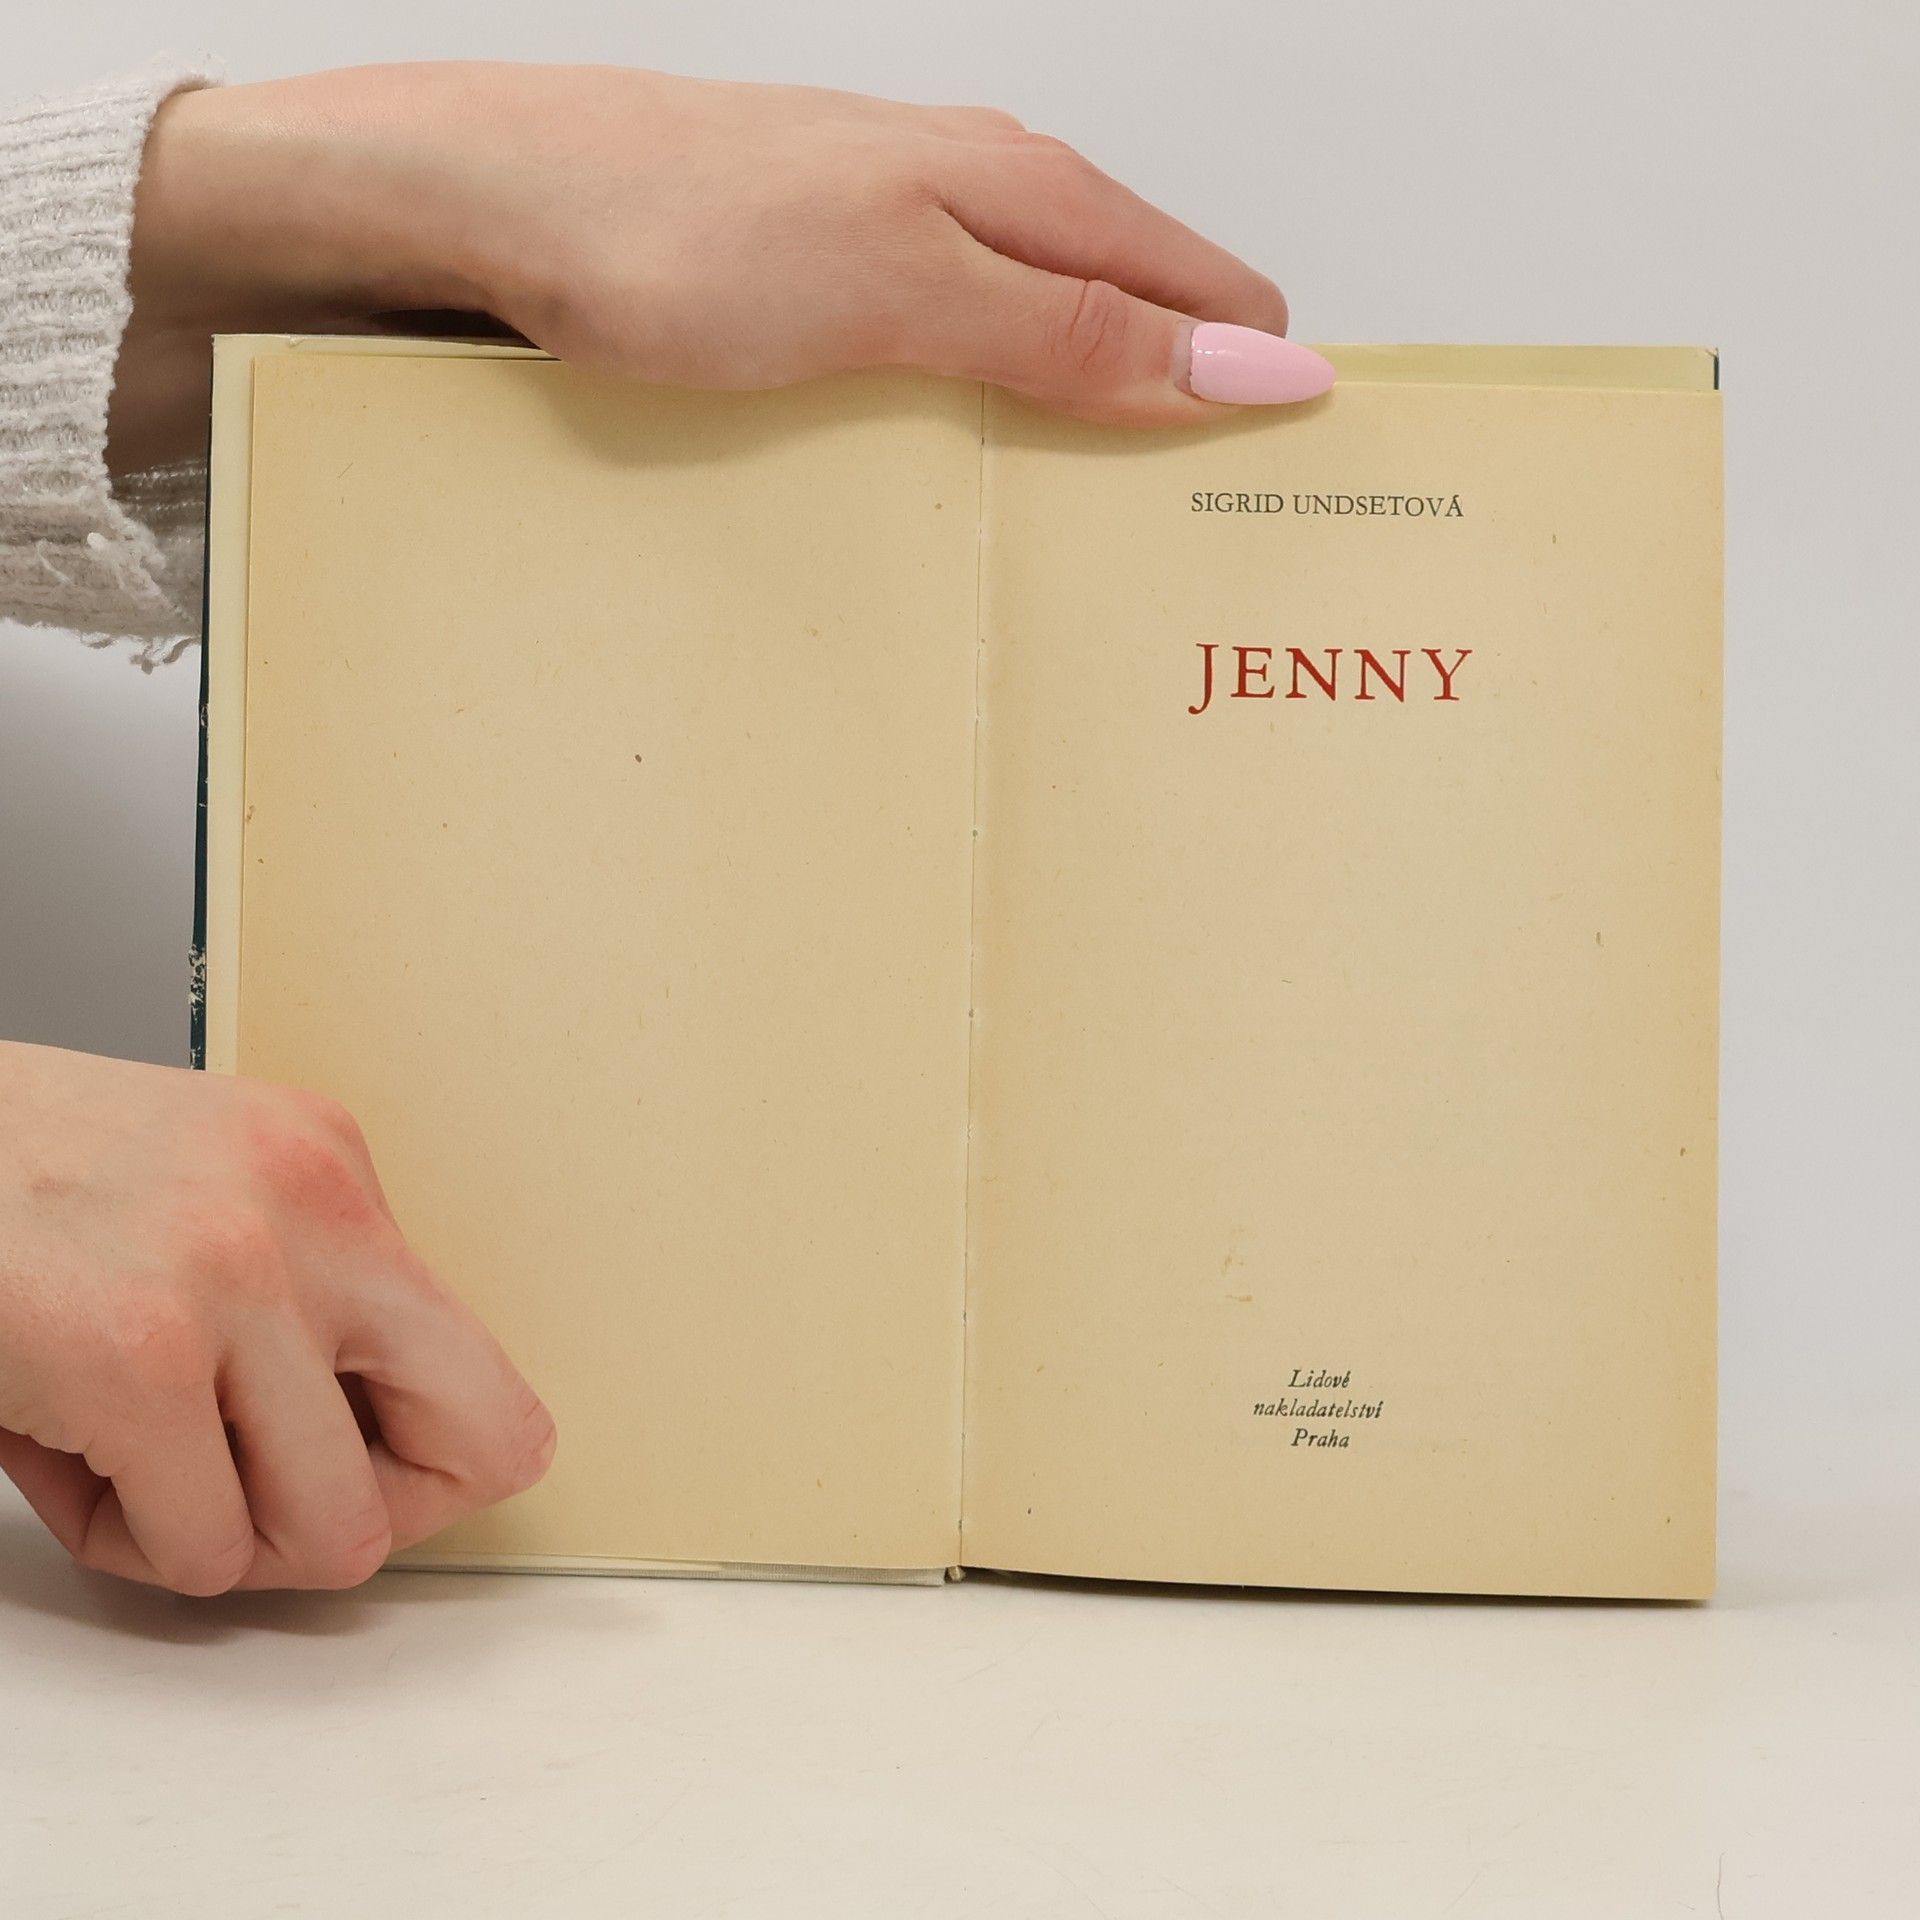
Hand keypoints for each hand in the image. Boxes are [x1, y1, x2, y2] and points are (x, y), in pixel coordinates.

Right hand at [0, 1042, 554, 1594]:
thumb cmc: (13, 1183)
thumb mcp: (204, 1205)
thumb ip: (298, 1310)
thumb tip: (378, 1466)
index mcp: (334, 1169)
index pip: (487, 1375)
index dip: (419, 1460)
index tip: (341, 1467)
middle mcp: (317, 1210)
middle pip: (486, 1443)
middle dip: (384, 1512)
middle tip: (282, 1504)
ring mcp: (241, 1280)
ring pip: (339, 1532)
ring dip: (235, 1539)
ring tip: (148, 1475)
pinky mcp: (141, 1359)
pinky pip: (204, 1551)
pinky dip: (133, 1543)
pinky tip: (73, 1463)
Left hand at [110, 63, 1330, 470]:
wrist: (477, 206)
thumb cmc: (670, 232)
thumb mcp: (905, 294)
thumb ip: (1075, 331)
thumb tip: (1247, 361)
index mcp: (1026, 191)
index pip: (1214, 297)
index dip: (1255, 395)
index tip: (1269, 512)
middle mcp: (975, 205)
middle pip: (1139, 326)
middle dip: (1175, 433)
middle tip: (1171, 566)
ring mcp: (897, 245)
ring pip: (1045, 350)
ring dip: (1076, 443)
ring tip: (1073, 557)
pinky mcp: (828, 292)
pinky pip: (953, 369)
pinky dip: (982, 434)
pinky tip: (955, 494)